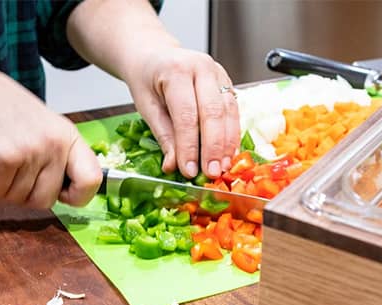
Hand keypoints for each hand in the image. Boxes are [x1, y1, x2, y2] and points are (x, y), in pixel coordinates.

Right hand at [0, 60, 100, 207]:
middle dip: (24, 194)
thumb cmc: (2, 107)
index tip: (62, 195)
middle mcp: (54, 144)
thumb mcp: (44, 127)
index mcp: (68, 136)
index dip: (78, 197)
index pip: (92, 180)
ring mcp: (30, 151)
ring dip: (1, 186)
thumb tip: (68, 191)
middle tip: (11, 174)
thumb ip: (58, 155)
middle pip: (46, 200)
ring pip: (18, 198)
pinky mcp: (3, 158)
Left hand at [124, 47, 239, 178]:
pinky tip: (229, 155)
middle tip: (211, 173)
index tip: (189, 170)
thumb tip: (174, 165)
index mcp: (176, 70)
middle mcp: (202, 68)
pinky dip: (232, 136)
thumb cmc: (148, 79)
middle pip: (213, 113)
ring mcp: (219, 74)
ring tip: (222, 168)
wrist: (155, 55)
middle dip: (213, 148)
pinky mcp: (228, 83)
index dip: (189, 146)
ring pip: (229, 113)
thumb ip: (163, 135)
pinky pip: (234, 112)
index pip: (186, 114)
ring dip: (227, 145)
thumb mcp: (147, 106)